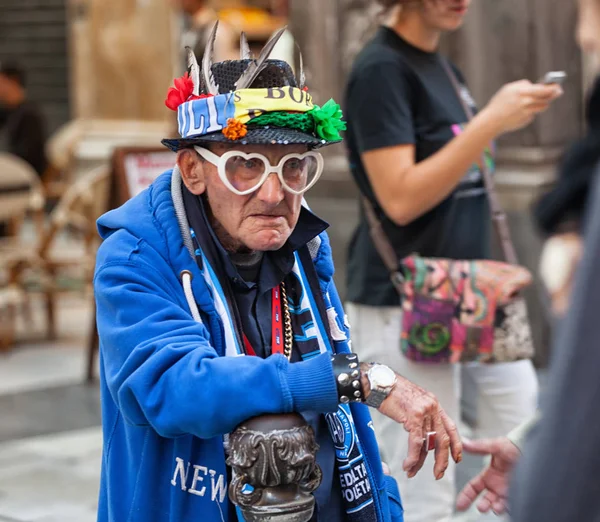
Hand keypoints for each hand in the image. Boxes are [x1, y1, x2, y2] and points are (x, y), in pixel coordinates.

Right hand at [362, 365, 461, 479]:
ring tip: (412, 472)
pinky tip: (407, 464)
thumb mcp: (412, 401)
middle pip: (443, 439)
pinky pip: (416, 442)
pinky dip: (412, 457)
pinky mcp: (413, 416)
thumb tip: (423, 435)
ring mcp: (424, 411)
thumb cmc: (390, 390)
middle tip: (438, 473)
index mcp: (433, 403)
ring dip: (420, 462)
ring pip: (427, 444)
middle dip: (441, 460)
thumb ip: (421, 416)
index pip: (451, 426)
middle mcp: (432, 406)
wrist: (378, 381)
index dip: (455, 444)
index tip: (456, 458)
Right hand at [456, 437, 520, 514]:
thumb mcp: (496, 446)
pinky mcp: (519, 495)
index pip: (473, 488)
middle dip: (482, 505)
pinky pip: (511, 506)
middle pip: (484, 500)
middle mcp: (497, 485)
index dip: (466, 496)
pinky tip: (507, 506)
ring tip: (495, 506)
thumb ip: (479, 446)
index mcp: (489, 475)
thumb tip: (464, 443)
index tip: (459, 505)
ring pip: (497, 505)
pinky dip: (507, 508)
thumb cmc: (515, 446)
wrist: (536, 451)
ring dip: (495, 507)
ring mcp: (508, 491)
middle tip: (481, 507)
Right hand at [481, 80, 562, 134]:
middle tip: (558, 91)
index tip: (558, 85)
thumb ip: (522, 85)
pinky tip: (522, 112)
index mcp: (522, 92)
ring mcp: (527, 112)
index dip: (552, 87)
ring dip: (543, 102)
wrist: (491, 121)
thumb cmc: (499, 103)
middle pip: (546, 97)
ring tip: (538, 101)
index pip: (543, 89)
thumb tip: (535, 85)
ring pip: (543, 106)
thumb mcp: (508, 89)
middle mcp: (526, 103)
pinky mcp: (526, 120)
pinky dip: (531, 111)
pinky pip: (534, 113)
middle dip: (554, 94)